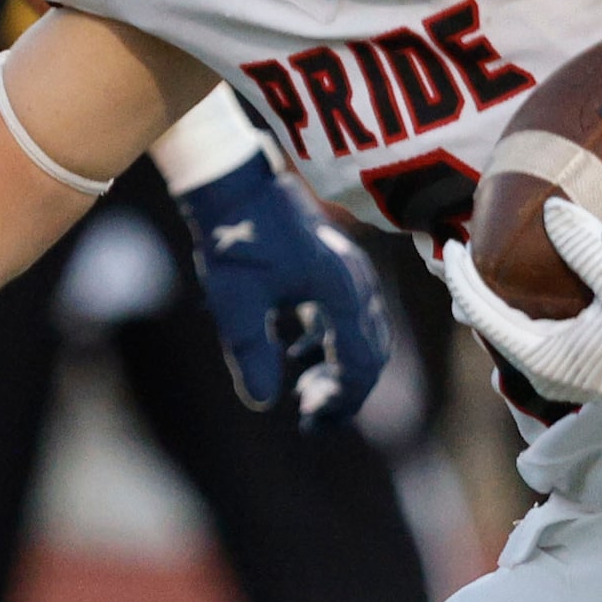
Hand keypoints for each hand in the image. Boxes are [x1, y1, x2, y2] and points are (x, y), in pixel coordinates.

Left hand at [177, 159, 391, 429]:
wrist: (232, 182)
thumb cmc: (234, 238)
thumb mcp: (235, 304)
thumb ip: (252, 355)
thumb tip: (262, 402)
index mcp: (341, 292)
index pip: (360, 363)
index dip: (340, 400)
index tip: (308, 419)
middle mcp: (356, 284)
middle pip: (370, 354)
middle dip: (343, 393)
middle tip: (309, 420)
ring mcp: (350, 274)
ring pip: (361, 336)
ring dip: (337, 370)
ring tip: (302, 393)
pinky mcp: (335, 268)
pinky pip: (347, 316)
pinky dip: (330, 344)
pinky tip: (296, 355)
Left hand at [443, 198, 601, 417]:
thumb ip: (585, 248)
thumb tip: (552, 207)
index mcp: (545, 357)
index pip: (482, 312)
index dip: (463, 276)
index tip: (454, 244)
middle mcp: (548, 371)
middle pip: (493, 323)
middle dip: (477, 288)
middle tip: (465, 251)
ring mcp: (567, 373)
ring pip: (517, 331)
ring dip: (503, 299)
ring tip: (494, 265)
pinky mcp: (586, 369)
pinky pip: (541, 334)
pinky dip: (530, 308)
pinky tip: (539, 287)